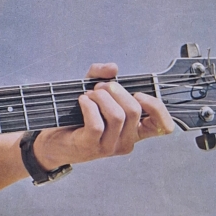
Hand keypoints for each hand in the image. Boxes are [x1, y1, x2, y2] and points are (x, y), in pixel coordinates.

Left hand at [32, 62, 173, 170]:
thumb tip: (113, 68)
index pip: (163, 127)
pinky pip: (96, 123)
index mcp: (134, 131)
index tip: (138, 94)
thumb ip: (103, 75)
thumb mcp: (92, 91)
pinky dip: (88, 106)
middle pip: (134, 111)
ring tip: (89, 95)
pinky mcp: (91, 146)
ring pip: (117, 116)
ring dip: (101, 97)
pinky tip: (82, 101)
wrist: (51, 140)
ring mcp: (109, 147)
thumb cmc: (76, 116)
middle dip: (116, 91)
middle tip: (99, 87)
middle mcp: (125, 141)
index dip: (157, 107)